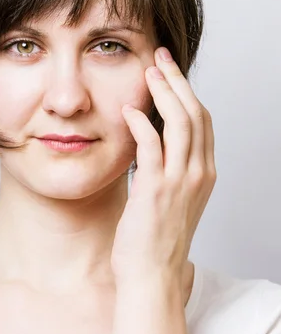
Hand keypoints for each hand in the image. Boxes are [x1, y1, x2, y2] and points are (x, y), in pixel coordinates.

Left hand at [111, 46, 216, 280]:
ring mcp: (180, 183)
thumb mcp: (170, 198)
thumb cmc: (155, 239)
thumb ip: (167, 168)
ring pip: (180, 124)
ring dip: (163, 93)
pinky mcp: (155, 191)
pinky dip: (141, 125)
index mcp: (203, 174)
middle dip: (177, 81)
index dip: (187, 92)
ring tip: (147, 73)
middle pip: (195, 114)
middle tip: (160, 58)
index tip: (169, 71)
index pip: (202, 122)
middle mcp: (198, 174)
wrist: (151, 276)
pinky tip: (129, 111)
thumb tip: (149, 140)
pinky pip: (151, 148)